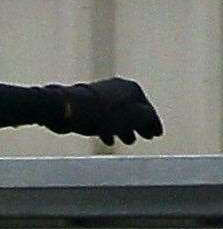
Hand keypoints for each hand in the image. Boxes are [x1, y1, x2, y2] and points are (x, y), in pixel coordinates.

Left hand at [46, 78, 160, 144]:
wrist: (70, 108)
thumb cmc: (104, 114)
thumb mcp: (132, 117)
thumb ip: (146, 118)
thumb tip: (152, 120)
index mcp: (132, 89)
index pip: (148, 109)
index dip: (154, 123)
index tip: (158, 135)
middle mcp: (119, 88)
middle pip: (133, 111)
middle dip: (140, 126)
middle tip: (145, 137)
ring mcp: (102, 95)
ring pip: (117, 115)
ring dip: (124, 128)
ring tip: (128, 141)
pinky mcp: (87, 104)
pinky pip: (102, 118)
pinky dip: (108, 128)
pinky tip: (107, 140)